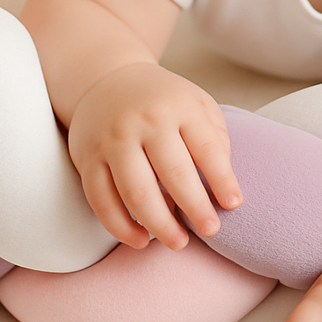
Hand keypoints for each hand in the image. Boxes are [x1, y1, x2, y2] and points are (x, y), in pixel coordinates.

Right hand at [67, 62, 241, 249]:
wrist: (107, 79)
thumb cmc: (164, 101)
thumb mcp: (197, 104)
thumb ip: (215, 137)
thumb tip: (222, 184)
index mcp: (179, 106)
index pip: (207, 147)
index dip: (222, 179)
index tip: (234, 205)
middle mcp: (145, 120)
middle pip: (174, 174)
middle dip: (196, 208)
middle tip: (211, 231)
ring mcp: (113, 140)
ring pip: (137, 193)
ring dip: (160, 225)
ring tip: (179, 242)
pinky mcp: (88, 159)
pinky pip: (102, 202)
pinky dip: (121, 227)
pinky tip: (142, 240)